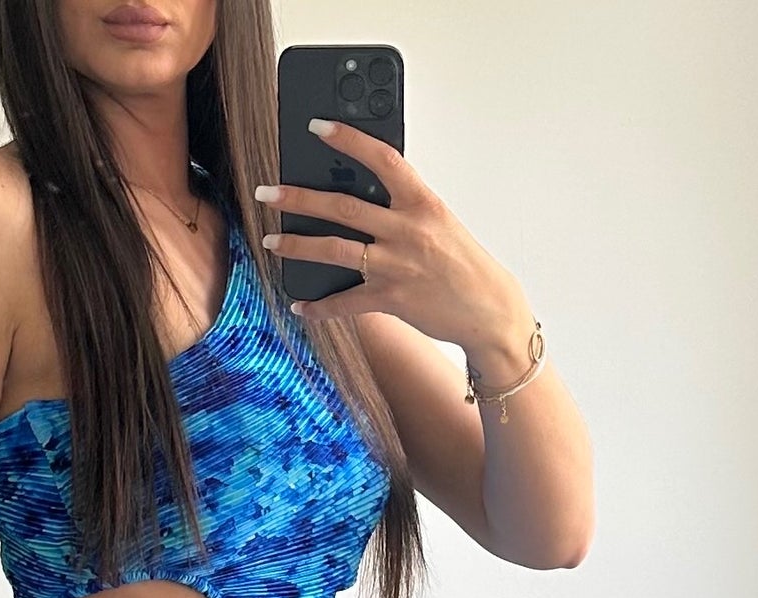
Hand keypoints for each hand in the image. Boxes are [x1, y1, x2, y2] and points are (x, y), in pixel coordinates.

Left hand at [256, 118, 535, 356]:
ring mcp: (397, 266)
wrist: (488, 309)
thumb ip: (402, 207)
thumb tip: (361, 195)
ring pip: (335, 250)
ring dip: (297, 246)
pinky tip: (300, 304)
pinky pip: (345, 303)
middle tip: (269, 192)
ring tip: (271, 240)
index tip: (317, 127)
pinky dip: (320, 307)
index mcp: (422, 202)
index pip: (382, 159)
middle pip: (343, 207)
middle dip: (299, 198)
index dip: (348, 140)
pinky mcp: (391, 300)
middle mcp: (407, 230)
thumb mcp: (438, 223)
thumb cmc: (462, 263)